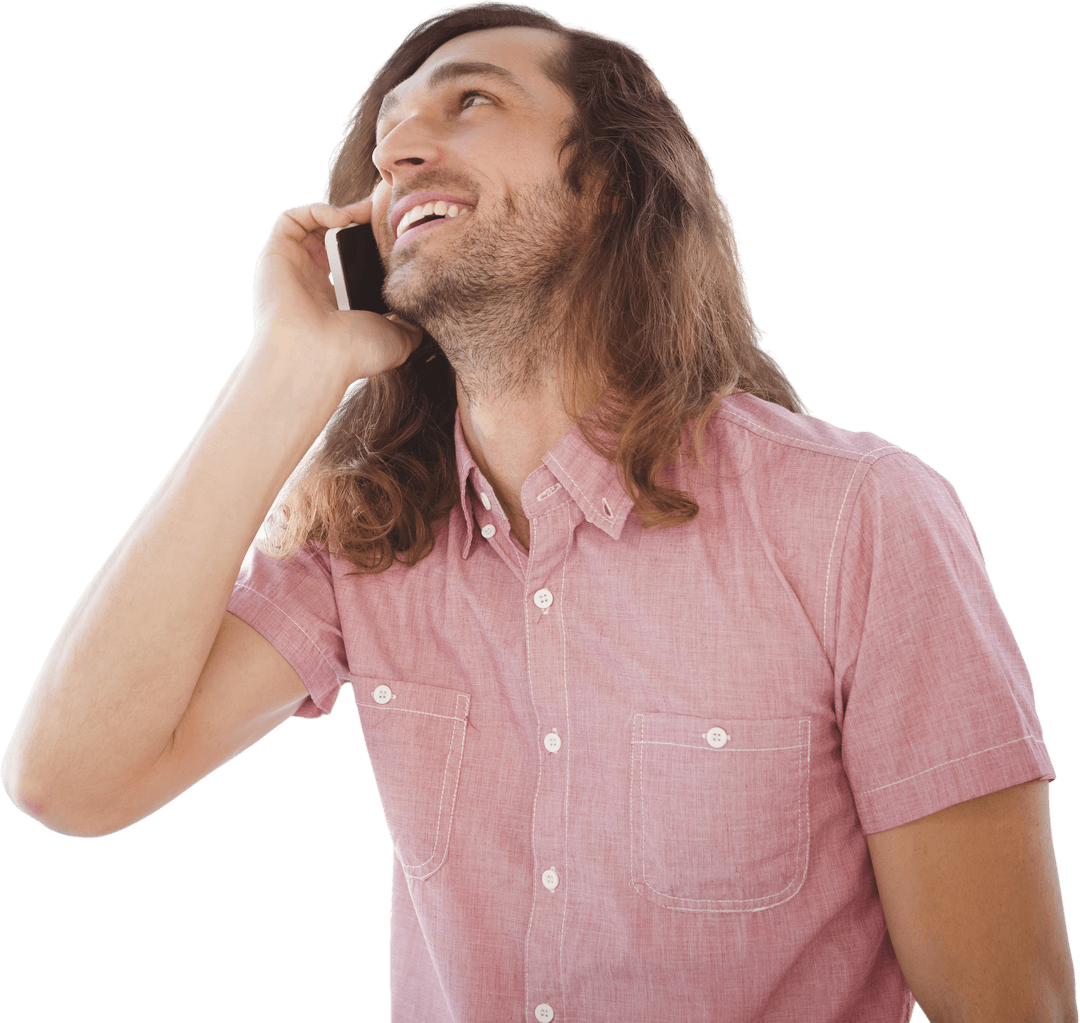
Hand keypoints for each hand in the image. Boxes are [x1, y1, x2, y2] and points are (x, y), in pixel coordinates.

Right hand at [250, 198, 422, 389]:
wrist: (317, 357)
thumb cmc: (354, 353)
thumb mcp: (397, 338)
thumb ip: (412, 324)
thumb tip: (425, 314)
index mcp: (335, 302)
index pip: (351, 263)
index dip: (371, 244)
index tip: (394, 234)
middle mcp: (310, 283)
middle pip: (333, 239)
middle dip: (358, 222)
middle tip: (382, 215)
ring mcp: (292, 268)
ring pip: (312, 225)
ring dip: (339, 211)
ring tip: (364, 214)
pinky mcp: (275, 254)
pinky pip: (290, 219)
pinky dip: (316, 209)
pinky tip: (342, 218)